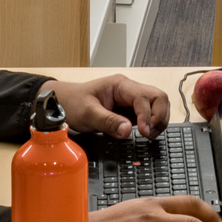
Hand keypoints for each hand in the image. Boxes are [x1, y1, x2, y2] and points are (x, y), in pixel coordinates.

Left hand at [41, 74, 169, 138]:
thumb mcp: (87, 114)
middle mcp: (129, 90)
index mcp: (120, 85)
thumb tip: (128, 131)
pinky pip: (148, 115)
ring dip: (158, 120)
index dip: (147, 115)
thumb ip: (108, 122)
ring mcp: (130, 100)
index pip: (143, 96)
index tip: (144, 131)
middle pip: (158, 97)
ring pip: (157, 105)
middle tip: (150, 134)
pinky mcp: (130, 111)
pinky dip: (152, 124)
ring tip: (149, 135)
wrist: (62, 103)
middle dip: (159, 116)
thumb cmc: (73, 103)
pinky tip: (146, 134)